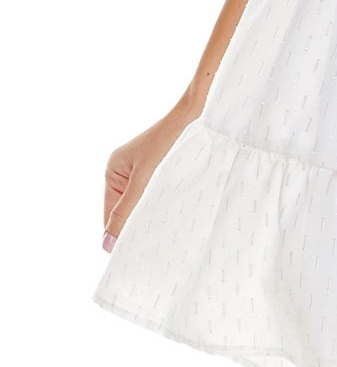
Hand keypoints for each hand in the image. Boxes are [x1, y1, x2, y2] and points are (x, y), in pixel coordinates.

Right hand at [99, 101, 199, 251]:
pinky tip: (175, 211)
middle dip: (138, 224)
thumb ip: (126, 212)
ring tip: (166, 227)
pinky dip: (164, 203)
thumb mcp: (144, 181)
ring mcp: (145, 169)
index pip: (110, 214)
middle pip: (127, 210)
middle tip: (153, 244)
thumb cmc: (170, 141)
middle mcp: (126, 169)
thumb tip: (106, 245)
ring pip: (144, 203)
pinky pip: (158, 194)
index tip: (135, 252)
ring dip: (153, 214)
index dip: (120, 233)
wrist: (200, 113)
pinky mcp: (164, 168)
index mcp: (113, 170)